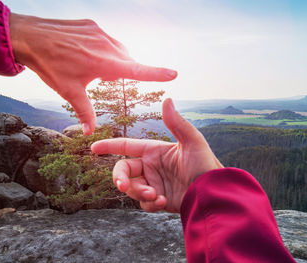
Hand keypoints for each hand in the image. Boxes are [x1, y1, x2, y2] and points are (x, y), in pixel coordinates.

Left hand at [9, 13, 176, 134]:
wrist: (29, 37)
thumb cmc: (49, 65)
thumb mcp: (69, 91)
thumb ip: (85, 112)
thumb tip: (89, 132)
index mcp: (104, 64)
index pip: (137, 70)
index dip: (156, 73)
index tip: (173, 73)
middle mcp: (106, 46)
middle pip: (127, 62)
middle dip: (121, 72)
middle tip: (100, 78)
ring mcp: (100, 33)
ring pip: (118, 50)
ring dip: (113, 60)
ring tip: (90, 64)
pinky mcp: (92, 25)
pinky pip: (107, 39)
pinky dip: (104, 49)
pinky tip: (85, 52)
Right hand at [91, 98, 222, 212]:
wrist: (213, 193)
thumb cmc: (205, 164)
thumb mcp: (192, 141)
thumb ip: (177, 122)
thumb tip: (167, 99)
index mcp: (154, 151)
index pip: (126, 147)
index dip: (109, 146)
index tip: (93, 147)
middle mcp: (151, 167)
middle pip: (123, 171)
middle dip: (120, 178)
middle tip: (123, 185)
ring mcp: (154, 183)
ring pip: (132, 189)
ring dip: (139, 192)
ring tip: (156, 195)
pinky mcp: (158, 200)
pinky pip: (143, 203)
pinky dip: (150, 203)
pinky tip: (164, 201)